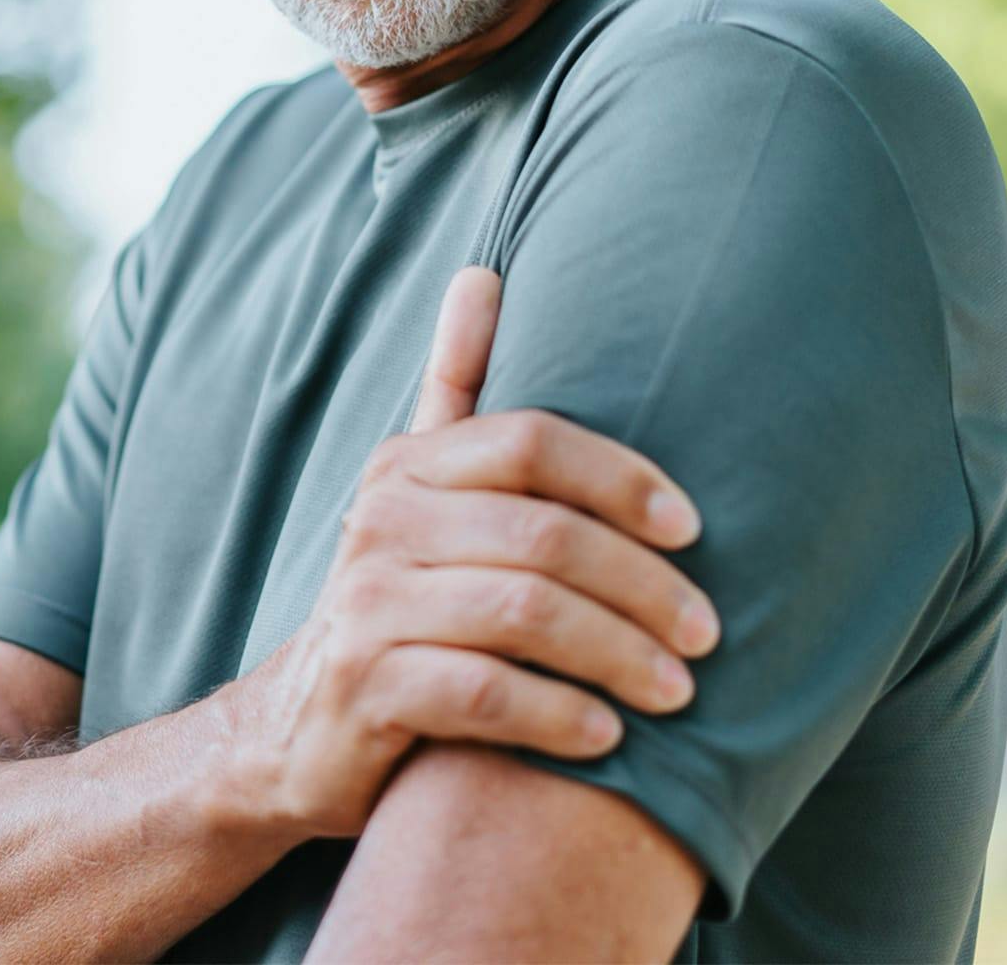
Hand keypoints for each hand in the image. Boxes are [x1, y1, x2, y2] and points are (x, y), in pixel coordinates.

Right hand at [235, 265, 718, 840]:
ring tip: (676, 691)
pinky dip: (558, 714)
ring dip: (617, 655)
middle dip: (642, 586)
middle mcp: (383, 521)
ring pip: (523, 614)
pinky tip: (608, 734)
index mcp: (410, 464)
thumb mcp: (420, 487)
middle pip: (543, 534)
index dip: (621, 478)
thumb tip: (482, 273)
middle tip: (706, 634)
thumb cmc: (401, 592)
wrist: (300, 726)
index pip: (532, 441)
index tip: (692, 529)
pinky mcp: (365, 689)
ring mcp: (368, 604)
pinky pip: (483, 694)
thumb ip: (457, 386)